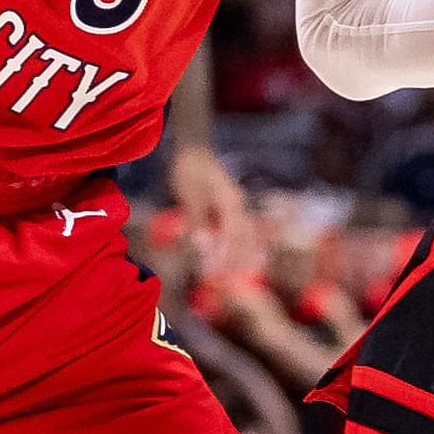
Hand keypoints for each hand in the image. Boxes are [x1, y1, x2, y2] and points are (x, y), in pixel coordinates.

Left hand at [170, 142, 251, 265]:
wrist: (193, 151)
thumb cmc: (189, 170)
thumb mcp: (189, 195)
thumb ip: (197, 220)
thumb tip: (203, 245)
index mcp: (231, 202)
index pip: (234, 235)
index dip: (226, 256)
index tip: (215, 273)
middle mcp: (238, 206)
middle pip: (244, 239)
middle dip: (235, 262)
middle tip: (221, 282)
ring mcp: (235, 207)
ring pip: (243, 237)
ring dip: (236, 257)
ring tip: (225, 277)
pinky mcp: (228, 210)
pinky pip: (235, 233)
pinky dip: (232, 248)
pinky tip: (226, 261)